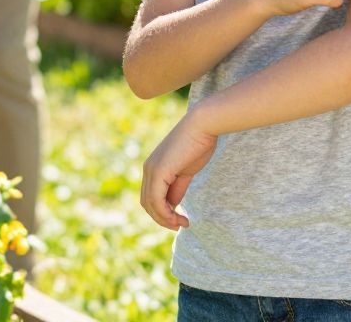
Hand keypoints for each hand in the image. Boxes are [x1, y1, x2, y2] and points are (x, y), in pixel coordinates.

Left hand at [140, 111, 217, 230]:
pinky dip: (166, 214)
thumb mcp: (186, 171)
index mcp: (153, 167)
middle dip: (162, 219)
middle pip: (147, 203)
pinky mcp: (159, 172)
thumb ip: (177, 187)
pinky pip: (157, 201)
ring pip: (150, 205)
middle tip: (180, 225)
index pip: (151, 197)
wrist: (203, 125)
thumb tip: (172, 206)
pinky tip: (179, 219)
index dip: (163, 213)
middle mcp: (148, 168)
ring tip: (181, 224)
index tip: (180, 220)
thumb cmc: (198, 144)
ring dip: (165, 219)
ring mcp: (152, 170)